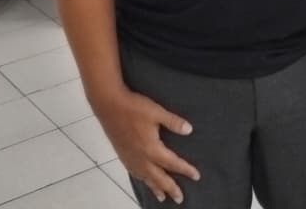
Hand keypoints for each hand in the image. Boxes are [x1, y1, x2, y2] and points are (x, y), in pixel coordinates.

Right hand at [92, 86, 199, 203]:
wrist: (109, 106)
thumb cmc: (134, 108)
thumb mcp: (157, 112)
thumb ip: (173, 122)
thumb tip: (189, 130)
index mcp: (152, 149)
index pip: (172, 163)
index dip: (186, 170)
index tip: (196, 176)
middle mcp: (141, 158)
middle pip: (159, 178)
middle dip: (170, 188)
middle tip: (180, 199)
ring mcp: (130, 158)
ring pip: (145, 178)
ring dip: (155, 188)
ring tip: (162, 197)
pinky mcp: (122, 155)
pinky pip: (135, 173)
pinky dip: (142, 180)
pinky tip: (144, 180)